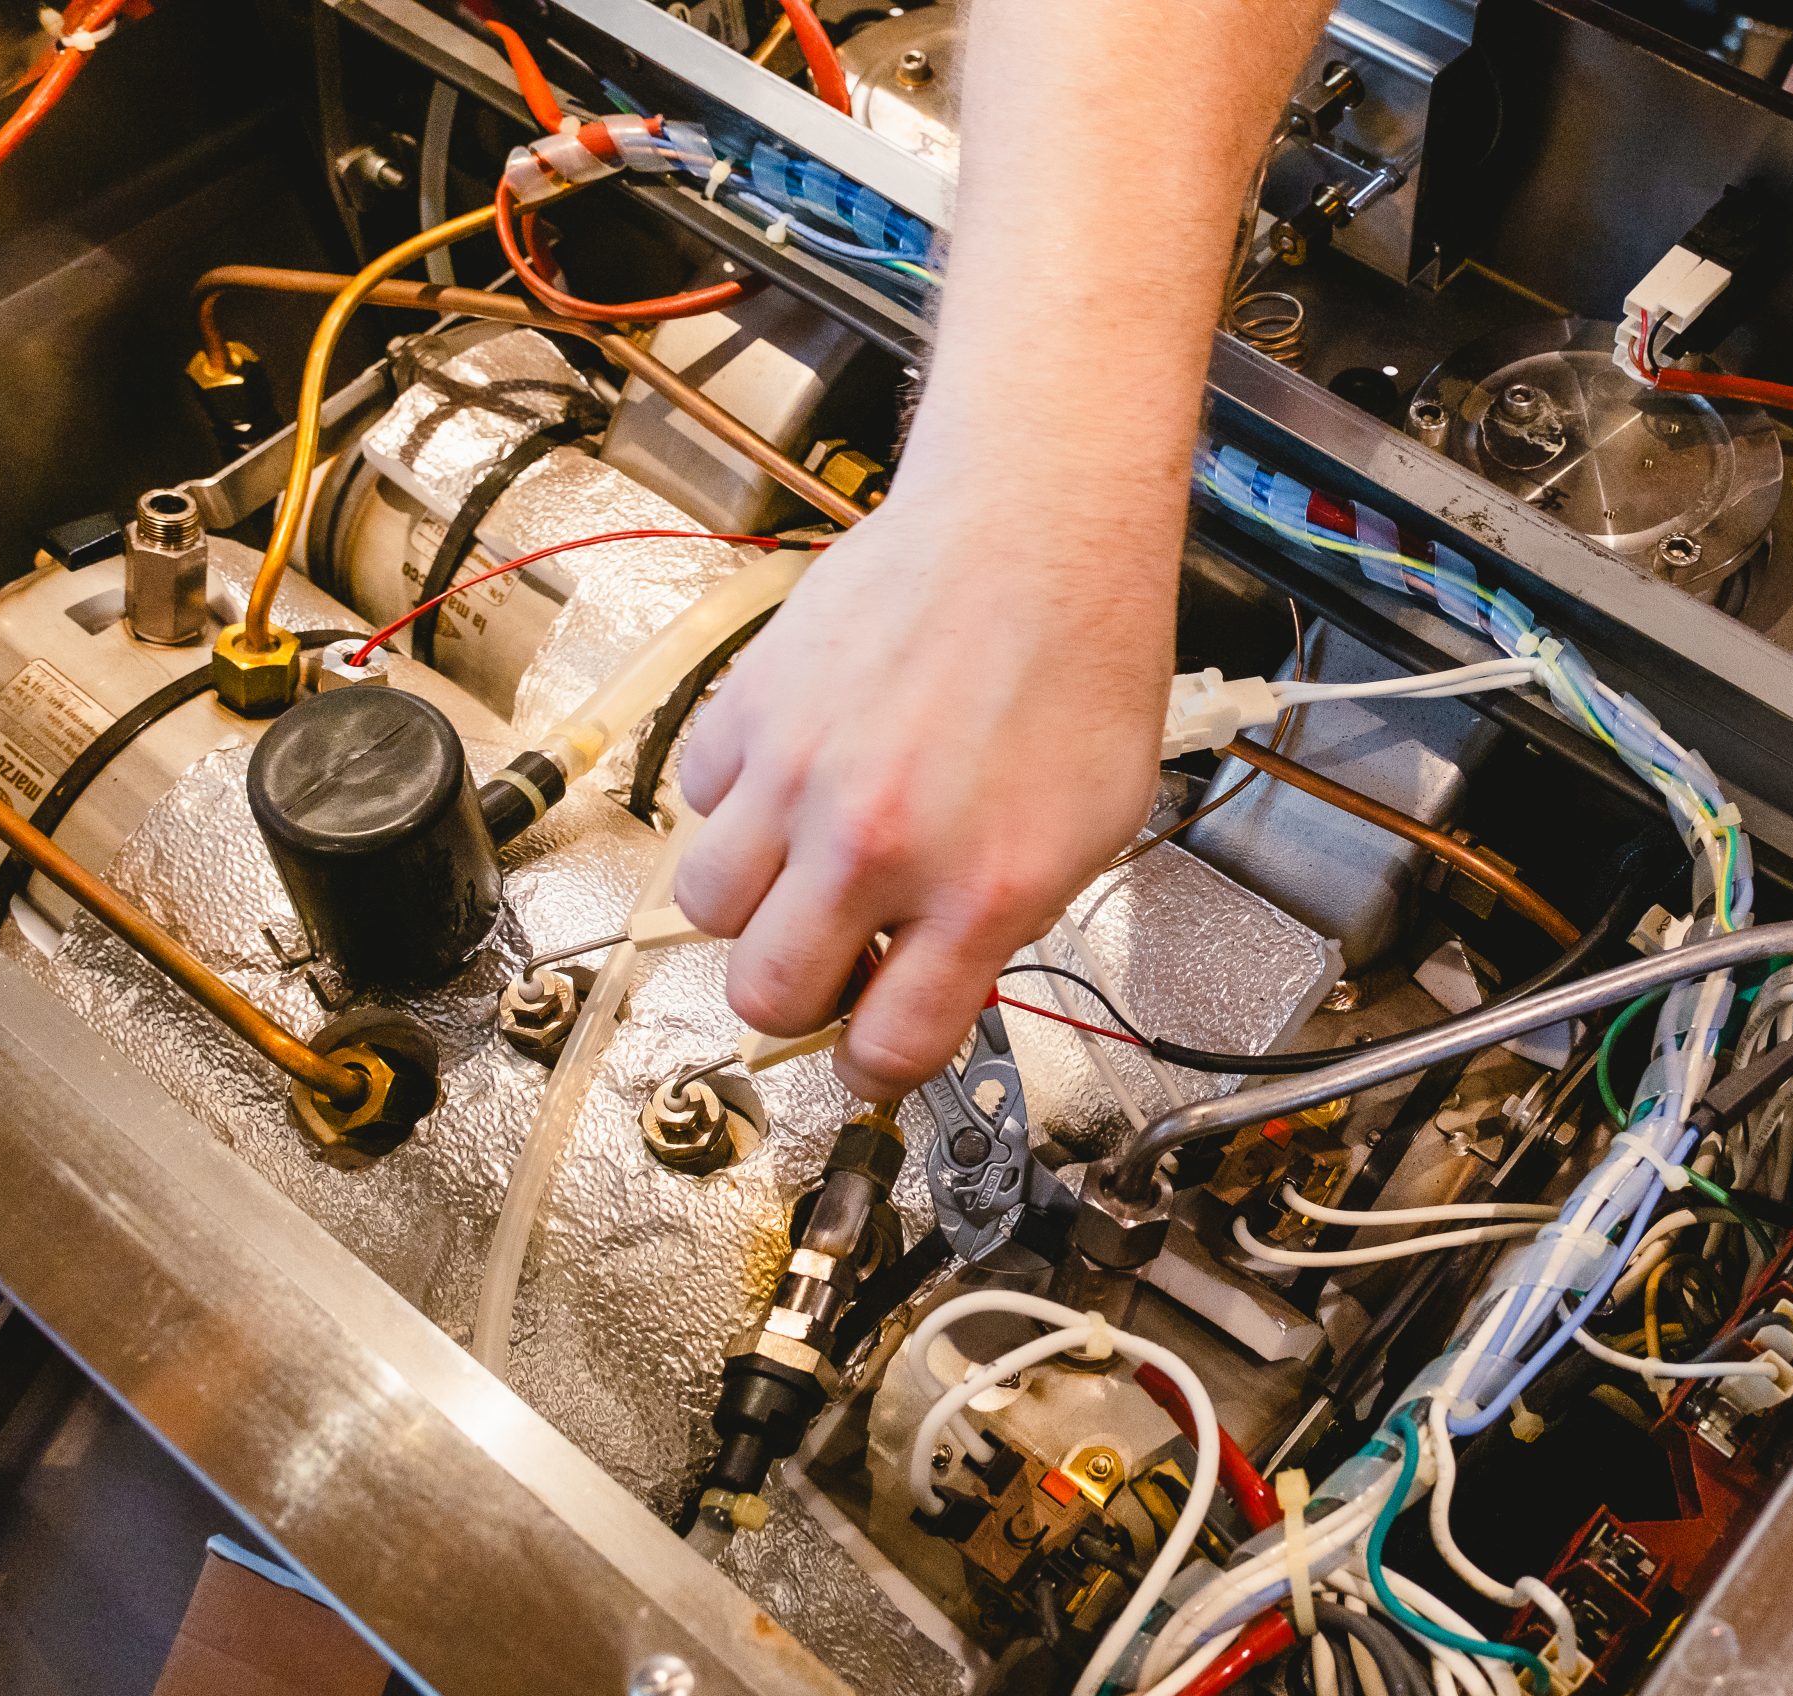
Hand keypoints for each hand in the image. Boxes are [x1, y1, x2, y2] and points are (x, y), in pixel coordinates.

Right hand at [674, 471, 1175, 1099]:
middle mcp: (879, 844)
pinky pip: (699, 801)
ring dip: (750, 908)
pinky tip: (796, 777)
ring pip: (706, 910)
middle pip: (768, 995)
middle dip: (796, 998)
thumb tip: (931, 984)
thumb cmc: (1081, 659)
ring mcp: (802, 776)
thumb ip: (1007, 920)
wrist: (1034, 527)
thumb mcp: (1093, 826)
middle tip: (829, 961)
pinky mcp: (752, 709)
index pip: (888, 1048)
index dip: (873, 1070)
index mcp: (982, 890)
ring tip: (802, 868)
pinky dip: (735, 805)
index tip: (868, 1055)